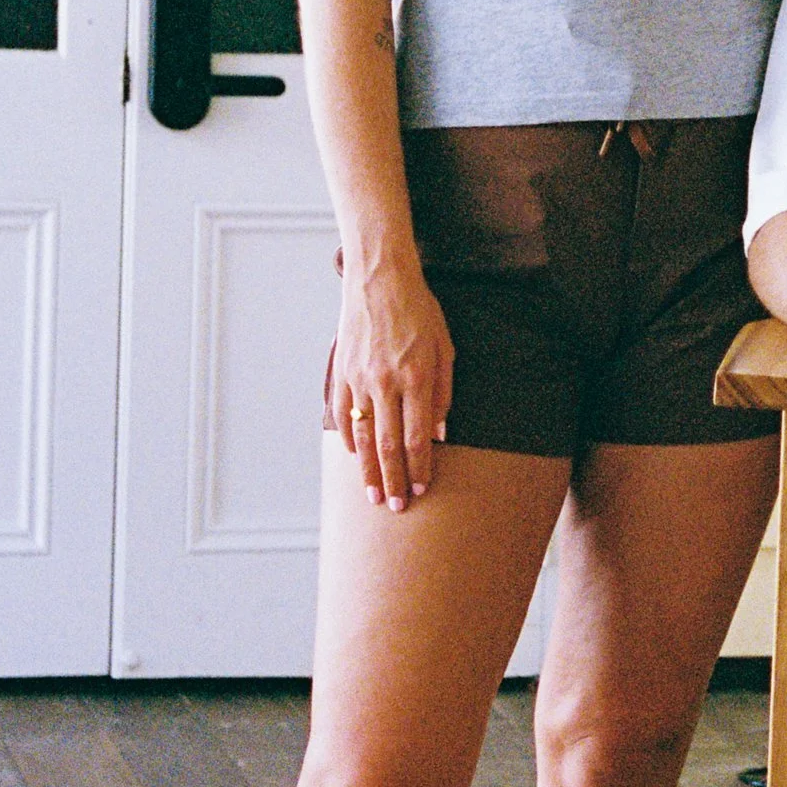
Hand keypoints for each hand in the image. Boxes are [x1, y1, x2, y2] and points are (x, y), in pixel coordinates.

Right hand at [327, 258, 454, 508]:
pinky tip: (353, 457)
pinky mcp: (341, 373)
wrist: (379, 279)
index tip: (423, 490)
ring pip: (361, 437)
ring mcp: (359, 379)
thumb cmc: (420, 312)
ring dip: (368, 471)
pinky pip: (342, 415)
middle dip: (395, 481)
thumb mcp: (445, 348)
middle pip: (388, 446)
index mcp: (417, 378)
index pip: (417, 438)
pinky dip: (347, 439)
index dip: (420, 469)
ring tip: (374, 495)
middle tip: (398, 507)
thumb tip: (440, 434)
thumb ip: (444, 393)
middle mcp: (386, 383)